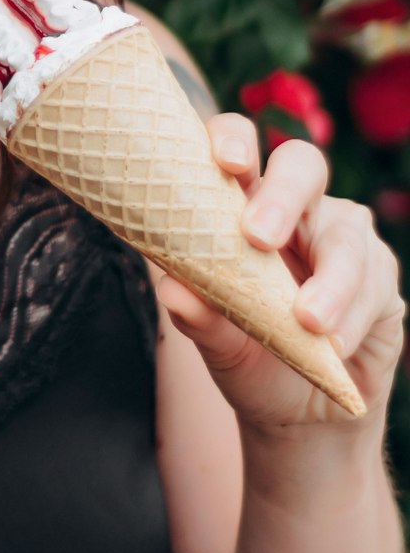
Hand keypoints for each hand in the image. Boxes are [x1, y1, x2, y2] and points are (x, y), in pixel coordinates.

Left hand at [154, 114, 405, 433]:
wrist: (300, 413)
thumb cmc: (250, 357)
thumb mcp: (218, 343)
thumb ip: (200, 316)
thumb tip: (172, 290)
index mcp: (242, 204)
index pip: (238, 148)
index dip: (232, 140)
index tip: (225, 160)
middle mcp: (296, 208)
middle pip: (302, 165)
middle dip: (282, 195)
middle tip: (258, 237)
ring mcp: (342, 236)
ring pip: (344, 234)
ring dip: (328, 280)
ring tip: (309, 322)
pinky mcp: (380, 276)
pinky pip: (373, 283)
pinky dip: (350, 316)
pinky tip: (333, 343)